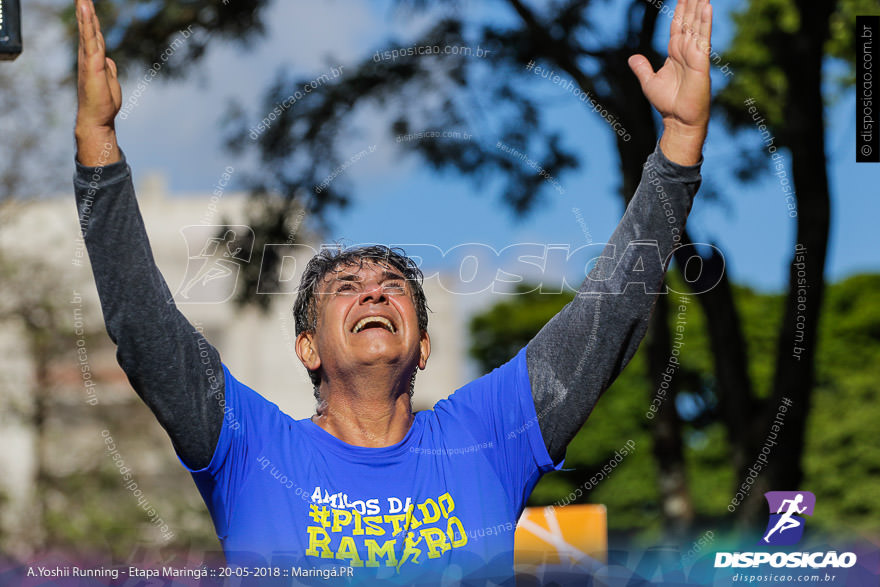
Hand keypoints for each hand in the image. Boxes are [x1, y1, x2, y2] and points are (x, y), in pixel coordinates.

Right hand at [75, 0, 120, 165]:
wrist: (97, 118)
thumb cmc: (103, 103)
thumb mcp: (110, 81)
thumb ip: (108, 69)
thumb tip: (108, 60)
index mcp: (94, 61)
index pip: (94, 37)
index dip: (92, 22)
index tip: (88, 7)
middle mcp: (88, 58)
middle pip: (88, 30)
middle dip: (85, 13)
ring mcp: (89, 60)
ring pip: (88, 32)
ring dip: (85, 14)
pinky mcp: (93, 64)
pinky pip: (91, 40)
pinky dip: (88, 25)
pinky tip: (86, 13)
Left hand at [628, 0, 711, 164]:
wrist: (678, 120)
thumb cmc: (667, 103)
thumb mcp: (649, 82)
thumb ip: (642, 68)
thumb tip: (632, 57)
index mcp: (675, 52)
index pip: (678, 24)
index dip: (680, 8)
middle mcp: (687, 50)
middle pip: (689, 19)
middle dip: (691, 2)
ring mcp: (695, 54)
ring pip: (697, 24)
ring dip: (700, 6)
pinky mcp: (701, 62)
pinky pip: (703, 38)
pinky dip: (705, 22)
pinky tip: (707, 6)